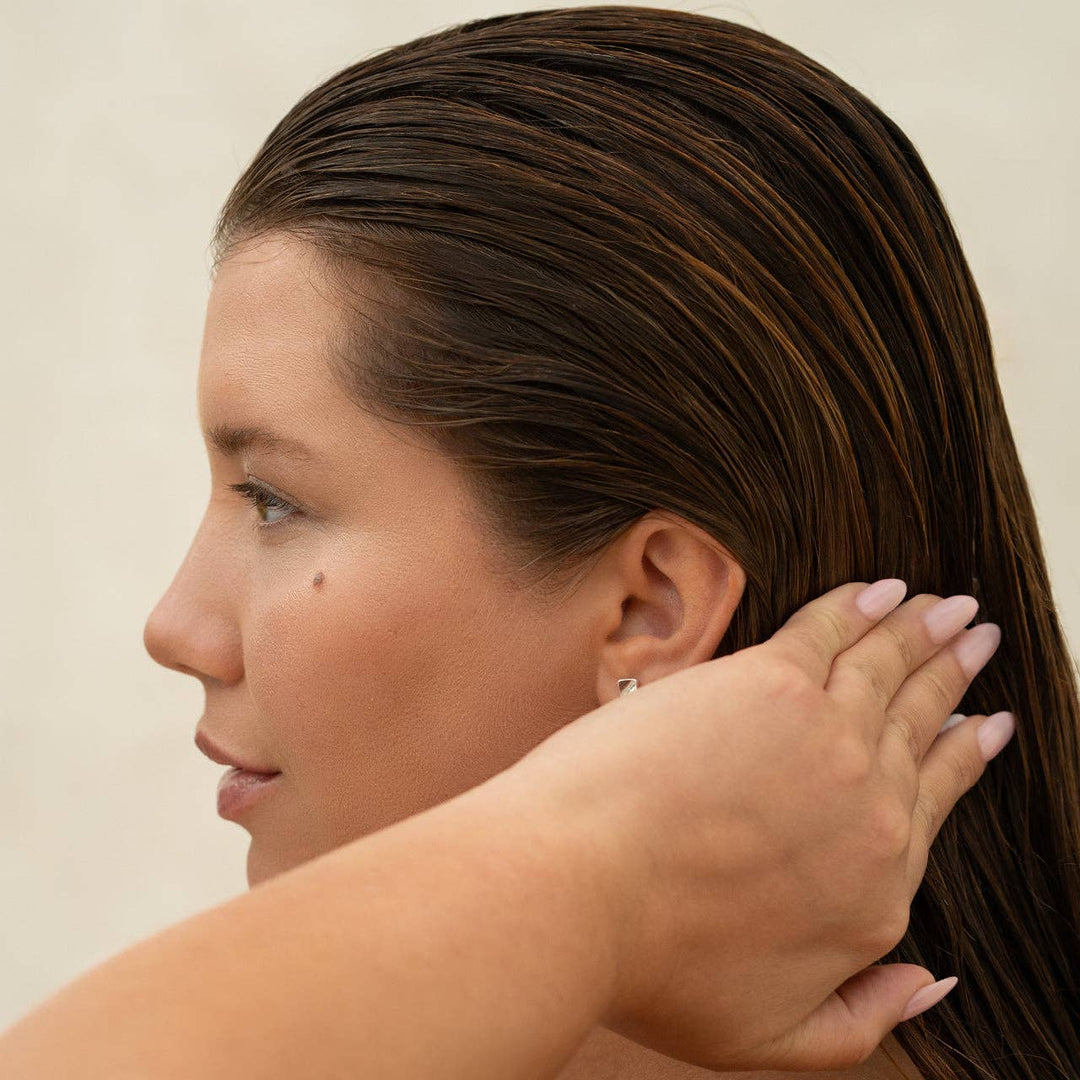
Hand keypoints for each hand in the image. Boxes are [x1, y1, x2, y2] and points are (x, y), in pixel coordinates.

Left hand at [509, 580, 1010, 1071]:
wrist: (577, 892)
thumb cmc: (653, 966)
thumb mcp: (772, 1040)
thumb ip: (864, 1020)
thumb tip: (931, 984)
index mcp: (874, 885)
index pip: (936, 800)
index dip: (963, 755)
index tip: (984, 725)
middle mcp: (868, 807)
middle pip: (921, 724)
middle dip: (954, 675)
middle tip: (980, 638)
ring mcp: (825, 738)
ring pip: (888, 668)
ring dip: (923, 630)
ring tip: (950, 606)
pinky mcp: (769, 683)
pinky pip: (833, 630)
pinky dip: (862, 606)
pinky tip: (884, 590)